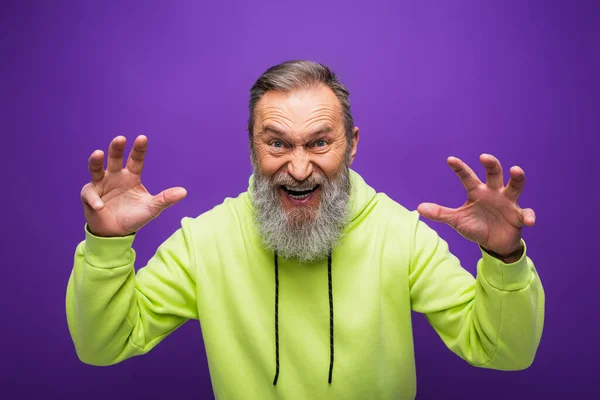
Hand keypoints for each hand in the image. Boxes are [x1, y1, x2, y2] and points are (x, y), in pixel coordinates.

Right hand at [80, 135, 186, 236]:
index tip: (142, 138)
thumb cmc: (134, 216)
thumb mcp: (152, 208)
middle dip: (116, 148)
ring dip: (96, 161)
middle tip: (120, 139)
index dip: (139, 149)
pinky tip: (101, 206)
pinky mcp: (90, 195)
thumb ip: (165, 199)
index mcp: (131, 176)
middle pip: (114, 158)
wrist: (117, 233)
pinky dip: (94, 199)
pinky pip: (90, 194)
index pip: (136, 159)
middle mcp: (115, 175)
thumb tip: (184, 192)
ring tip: (97, 154)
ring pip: (96, 168)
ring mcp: (101, 184)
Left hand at [417, 154, 534, 257]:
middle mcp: (493, 192)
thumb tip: (418, 208)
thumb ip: (440, 213)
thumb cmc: (476, 226)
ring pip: (515, 186)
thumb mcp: (457, 221)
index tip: (450, 160)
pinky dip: (529, 216)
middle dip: (490, 164)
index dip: (459, 168)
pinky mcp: (519, 216)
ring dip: (517, 178)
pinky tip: (529, 221)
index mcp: (477, 192)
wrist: (494, 243)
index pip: (467, 177)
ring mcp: (508, 203)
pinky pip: (526, 213)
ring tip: (516, 170)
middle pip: (493, 174)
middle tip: (484, 157)